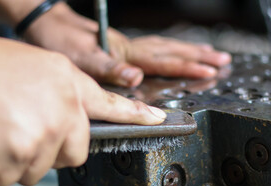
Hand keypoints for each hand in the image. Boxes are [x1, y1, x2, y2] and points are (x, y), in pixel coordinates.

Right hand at [0, 34, 165, 185]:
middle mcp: (62, 111)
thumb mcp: (34, 68)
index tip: (158, 120)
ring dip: (17, 157)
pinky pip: (10, 177)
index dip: (138, 115)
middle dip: (53, 149)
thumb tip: (71, 121)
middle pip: (75, 152)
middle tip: (24, 129)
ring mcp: (43, 136)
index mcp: (67, 84)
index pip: (113, 105)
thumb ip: (61, 95)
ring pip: (38, 167)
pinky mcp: (18, 160)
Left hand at [24, 2, 230, 87]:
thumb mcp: (82, 57)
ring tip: (210, 54)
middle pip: (171, 51)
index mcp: (126, 54)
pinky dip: (172, 50)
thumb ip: (110, 68)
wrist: (47, 23)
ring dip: (190, 51)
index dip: (187, 67)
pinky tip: (175, 52)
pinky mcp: (123, 47)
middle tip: (223, 61)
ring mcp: (128, 46)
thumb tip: (137, 78)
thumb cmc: (62, 40)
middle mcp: (131, 48)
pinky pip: (155, 48)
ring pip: (166, 47)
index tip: (210, 71)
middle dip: (199, 57)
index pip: (163, 61)